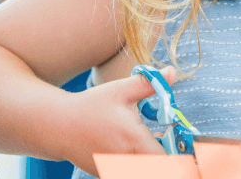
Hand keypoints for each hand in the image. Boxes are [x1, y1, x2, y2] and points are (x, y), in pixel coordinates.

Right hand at [58, 66, 176, 176]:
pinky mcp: (104, 173)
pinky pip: (129, 171)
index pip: (166, 159)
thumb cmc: (91, 105)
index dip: (179, 155)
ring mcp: (112, 169)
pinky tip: (138, 149)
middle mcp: (124, 159)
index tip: (184, 145)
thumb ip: (150, 84)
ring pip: (142, 170)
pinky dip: (137, 163)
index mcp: (133, 139)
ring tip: (156, 145)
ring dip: (152, 161)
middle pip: (157, 169)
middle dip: (168, 158)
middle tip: (173, 143)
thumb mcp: (121, 90)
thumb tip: (173, 71)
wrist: (56, 125)